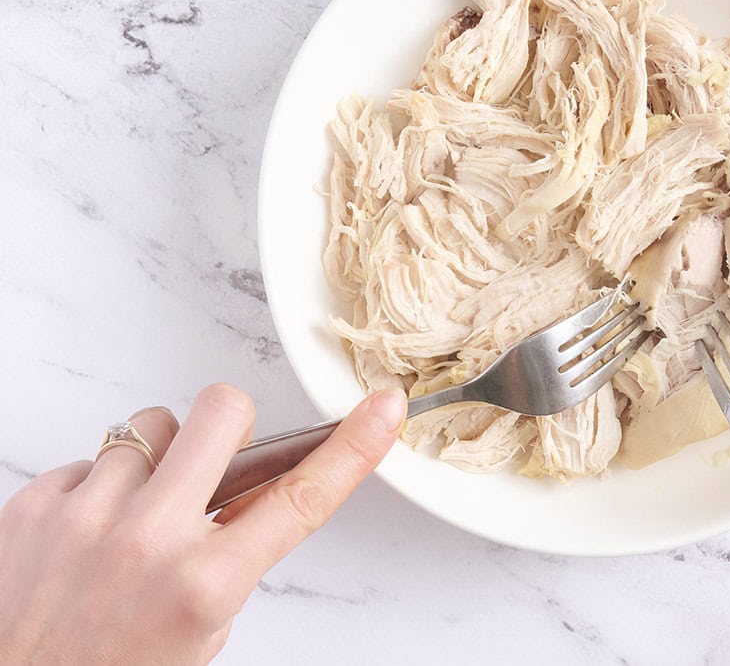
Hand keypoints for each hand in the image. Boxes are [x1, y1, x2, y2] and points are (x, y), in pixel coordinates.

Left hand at [0, 383, 406, 664]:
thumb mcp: (202, 630)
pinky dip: (96, 487)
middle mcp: (148, 542)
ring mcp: (87, 518)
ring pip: (150, 425)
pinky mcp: (34, 505)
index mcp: (204, 585)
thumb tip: (244, 488)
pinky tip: (86, 532)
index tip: (384, 409)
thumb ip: (231, 558)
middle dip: (230, 424)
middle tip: (217, 454)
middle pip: (221, 413)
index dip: (354, 447)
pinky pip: (88, 458)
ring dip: (154, 460)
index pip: (302, 498)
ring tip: (134, 512)